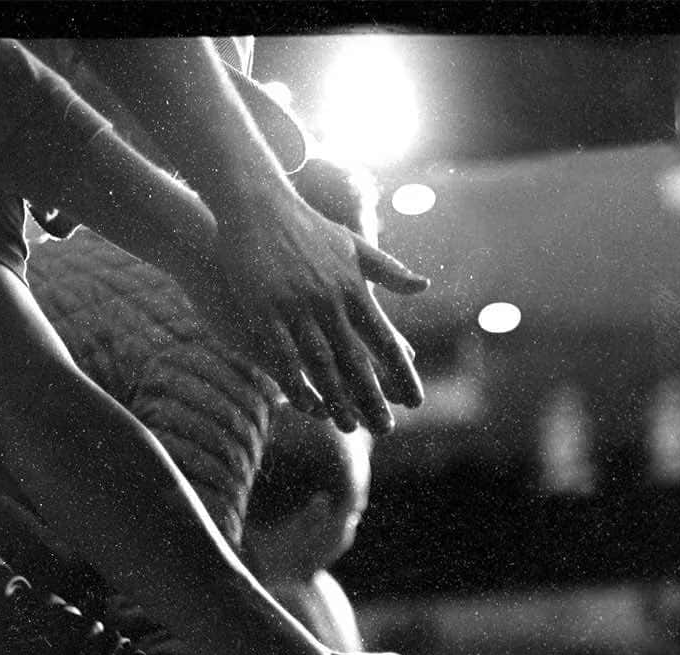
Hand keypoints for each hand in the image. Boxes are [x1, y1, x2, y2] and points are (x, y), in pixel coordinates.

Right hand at [175, 190, 429, 433]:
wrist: (254, 201)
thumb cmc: (306, 225)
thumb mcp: (353, 245)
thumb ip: (389, 271)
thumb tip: (425, 286)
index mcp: (354, 288)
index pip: (386, 340)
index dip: (401, 373)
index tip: (415, 400)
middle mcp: (330, 300)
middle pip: (358, 360)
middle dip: (374, 398)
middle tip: (388, 429)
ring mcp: (296, 305)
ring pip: (322, 364)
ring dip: (338, 400)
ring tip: (351, 428)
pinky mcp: (264, 309)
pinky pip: (284, 356)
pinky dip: (296, 383)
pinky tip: (307, 407)